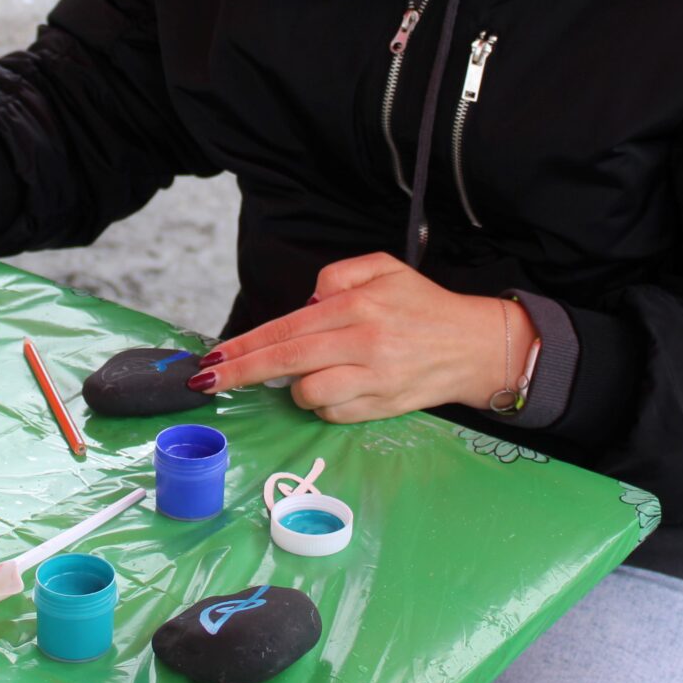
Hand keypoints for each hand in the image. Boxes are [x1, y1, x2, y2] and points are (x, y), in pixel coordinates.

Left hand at [189, 253, 534, 422]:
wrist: (475, 345)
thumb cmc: (424, 305)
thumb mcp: (383, 268)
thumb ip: (336, 276)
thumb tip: (302, 306)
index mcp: (358, 306)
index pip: (286, 328)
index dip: (245, 346)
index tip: (213, 357)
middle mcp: (364, 343)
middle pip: (286, 363)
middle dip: (240, 373)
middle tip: (208, 380)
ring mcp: (373, 380)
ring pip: (308, 394)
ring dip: (295, 388)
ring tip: (307, 375)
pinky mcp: (382, 408)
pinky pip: (334, 414)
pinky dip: (324, 404)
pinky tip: (334, 388)